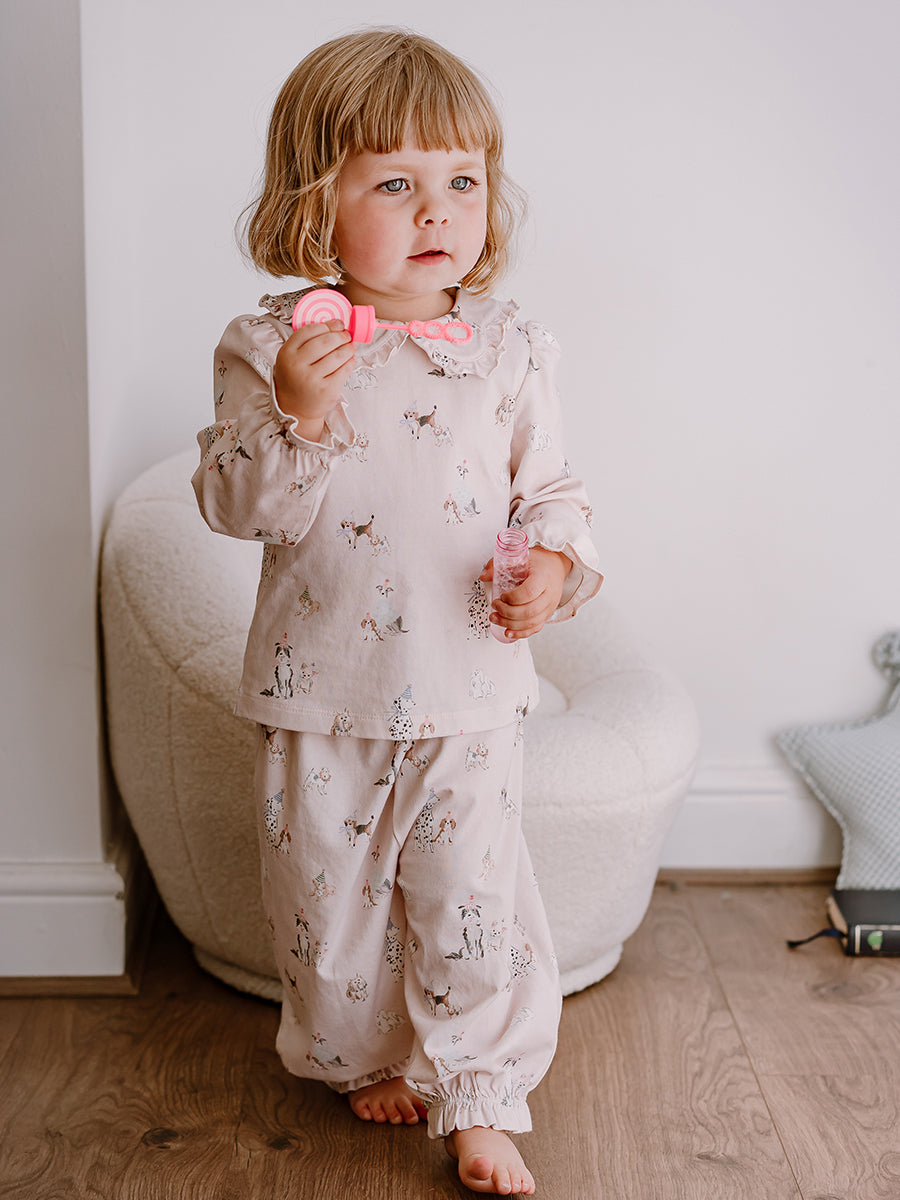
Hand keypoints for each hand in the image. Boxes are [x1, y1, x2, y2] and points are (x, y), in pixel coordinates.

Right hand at [273, 319, 355, 440]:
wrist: (295, 409)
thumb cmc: (295, 379)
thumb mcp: (291, 358)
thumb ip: (306, 342)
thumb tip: (335, 325)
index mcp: (287, 353)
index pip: (309, 331)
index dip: (327, 325)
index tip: (336, 324)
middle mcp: (297, 365)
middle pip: (326, 341)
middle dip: (340, 335)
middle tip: (346, 335)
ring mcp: (312, 379)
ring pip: (338, 355)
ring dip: (348, 348)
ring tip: (350, 347)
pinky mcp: (327, 390)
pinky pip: (344, 370)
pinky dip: (350, 362)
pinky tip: (350, 360)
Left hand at [479, 546, 571, 639]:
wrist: (555, 567)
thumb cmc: (537, 563)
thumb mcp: (519, 558)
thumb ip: (499, 565)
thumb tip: (483, 576)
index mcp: (543, 578)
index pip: (528, 592)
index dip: (512, 598)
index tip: (501, 596)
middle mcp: (549, 594)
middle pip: (529, 611)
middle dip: (507, 613)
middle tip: (495, 607)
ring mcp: (549, 606)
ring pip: (531, 622)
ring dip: (510, 624)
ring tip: (495, 618)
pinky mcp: (547, 615)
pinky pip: (535, 628)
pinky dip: (520, 633)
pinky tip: (507, 632)